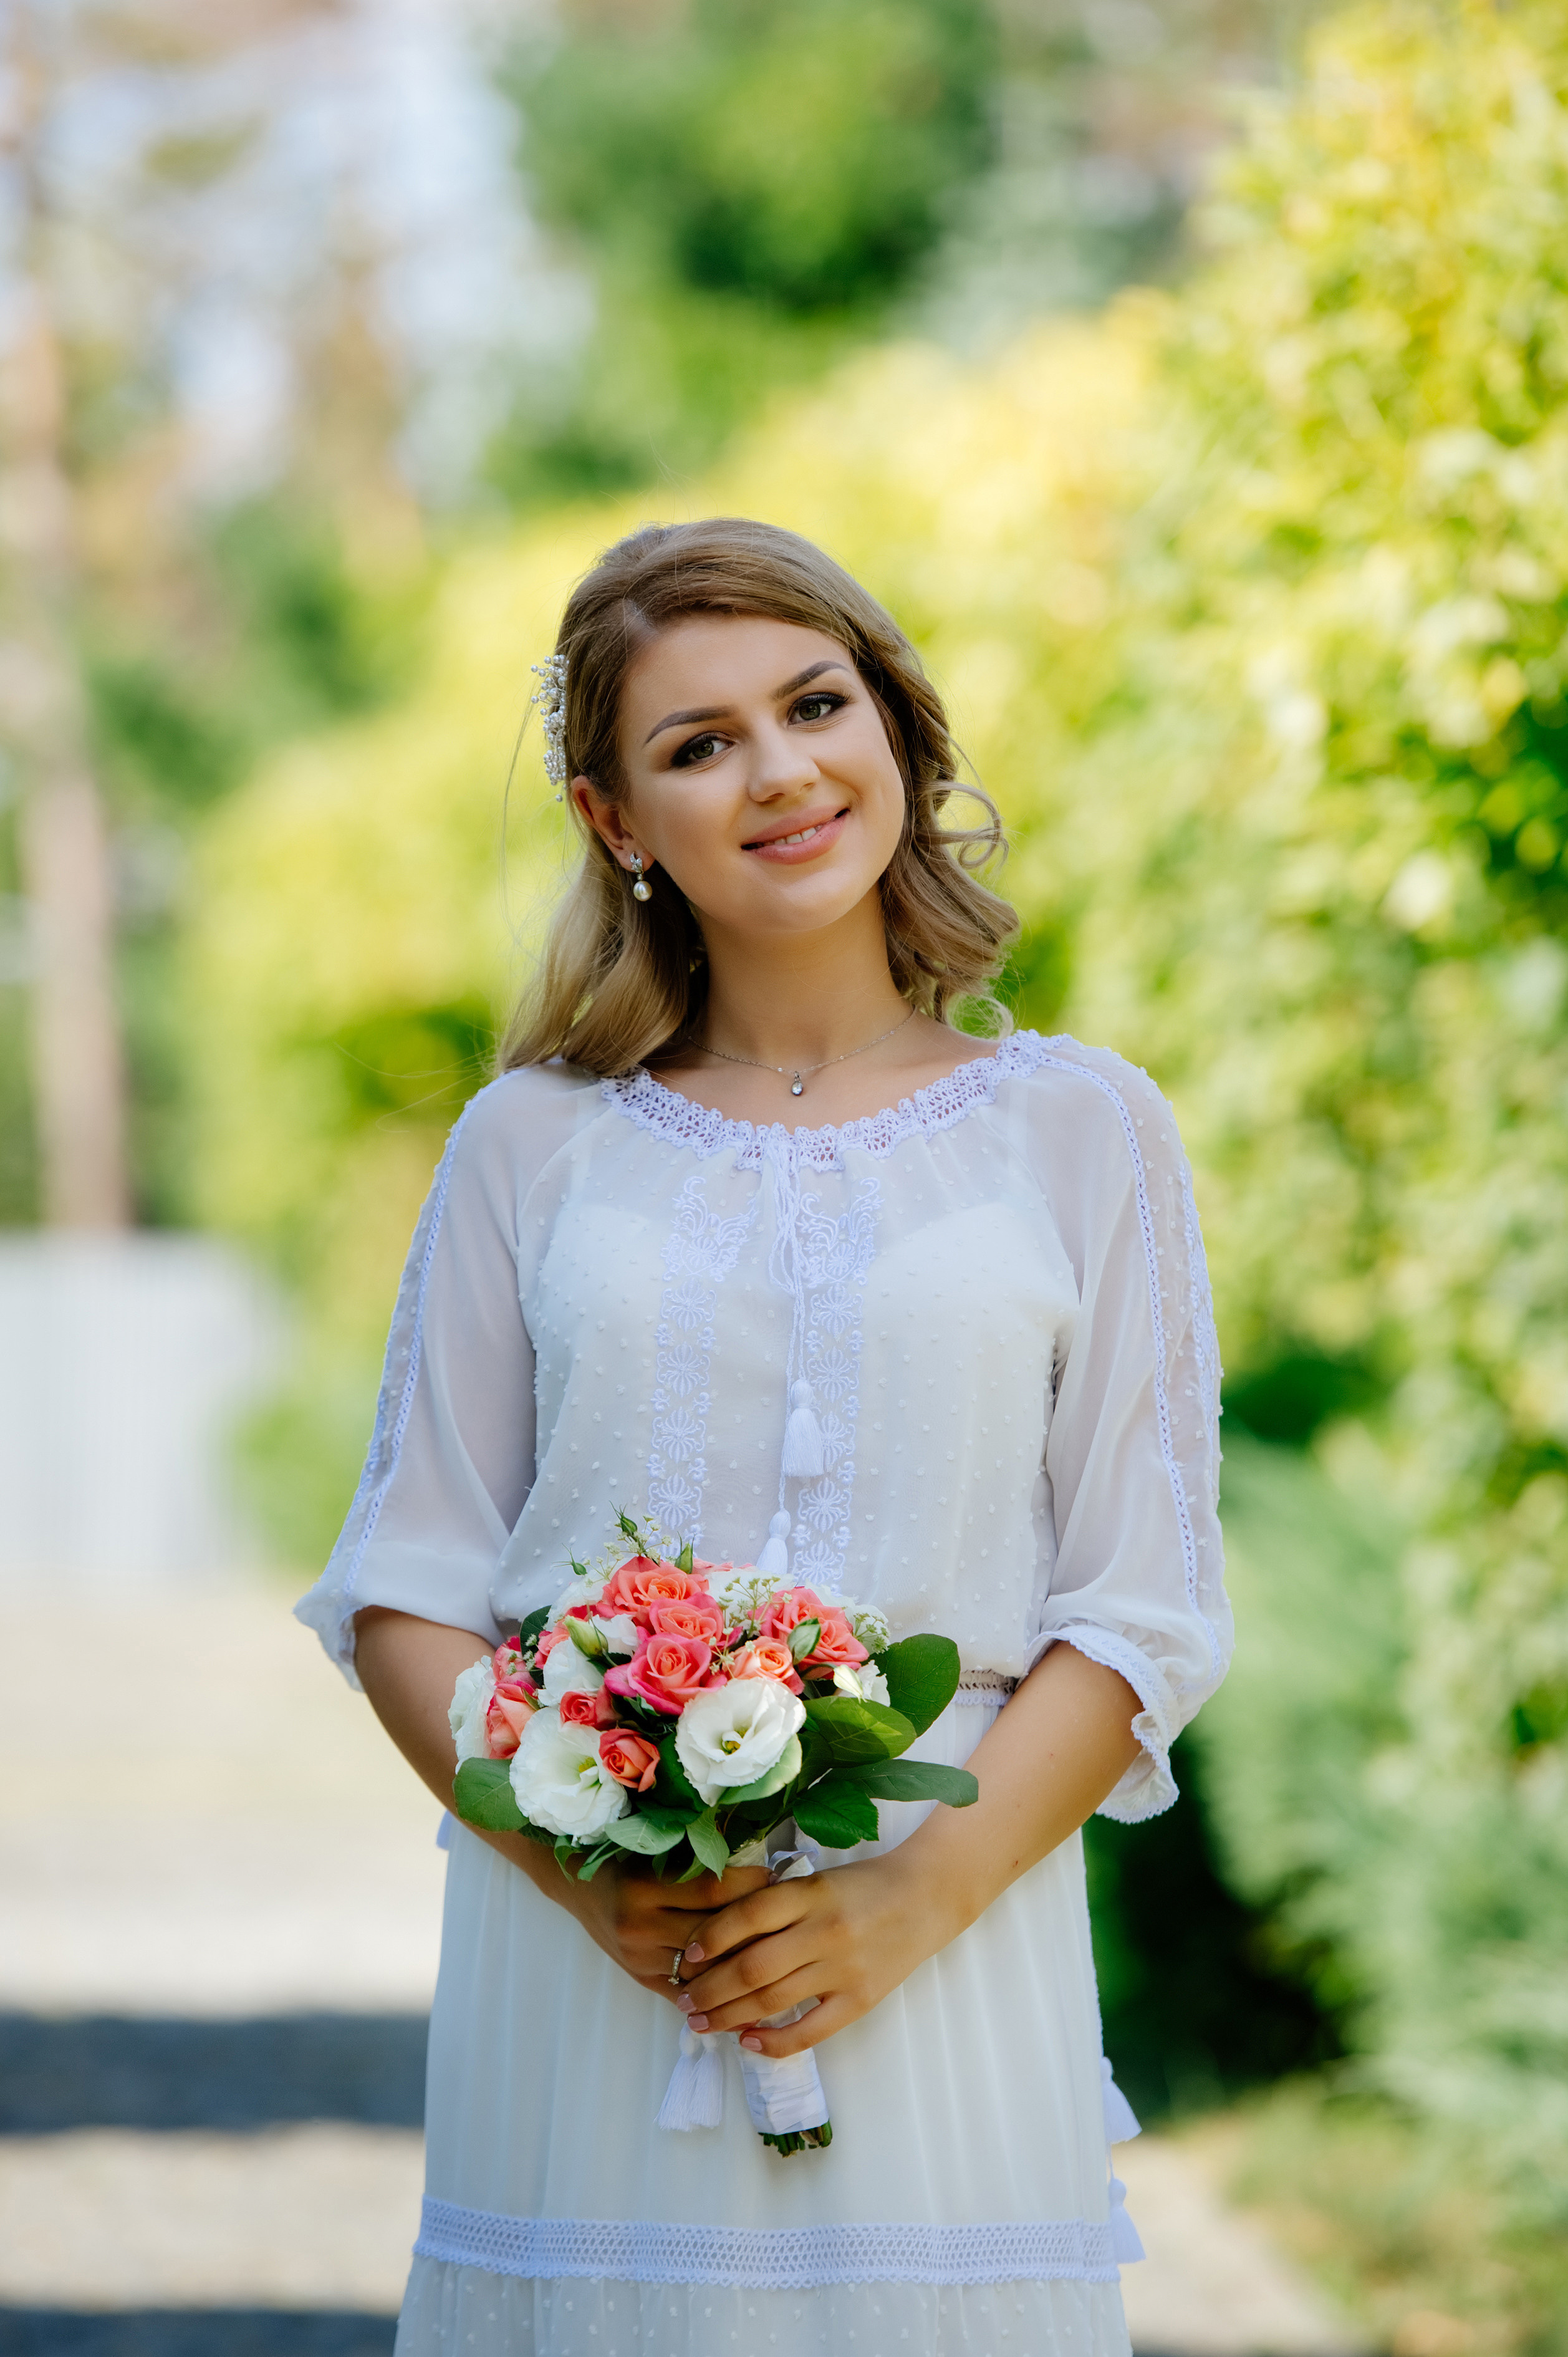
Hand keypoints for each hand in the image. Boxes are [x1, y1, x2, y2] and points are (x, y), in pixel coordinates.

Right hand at [534, 1851, 771, 2003]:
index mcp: (645, 1888)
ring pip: (705, 1969)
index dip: (751, 1883)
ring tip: (780, 1954)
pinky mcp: (642, 1980)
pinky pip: (689, 1995)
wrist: (578, 1887)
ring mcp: (640, 1959)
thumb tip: (759, 1870)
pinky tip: (752, 1994)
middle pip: (714, 1933)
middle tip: (790, 1919)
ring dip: (743, 1963)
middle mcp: (640, 1927)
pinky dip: (721, 1997)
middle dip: (756, 1926)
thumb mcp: (655, 1853)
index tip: (779, 1877)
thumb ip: (700, 1863)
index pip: (713, 1889)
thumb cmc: (625, 1861)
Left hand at [674, 1852, 946, 2056]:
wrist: (927, 1897)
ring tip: (701, 2022)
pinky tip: (749, 2043)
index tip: (688, 1955)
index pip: (747, 1915)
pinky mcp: (861, 2000)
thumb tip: (719, 1937)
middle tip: (684, 1999)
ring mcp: (843, 1968)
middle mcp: (824, 1930)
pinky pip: (810, 2031)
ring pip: (772, 2000)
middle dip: (709, 1988)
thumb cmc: (864, 1885)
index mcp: (810, 1892)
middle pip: (751, 1966)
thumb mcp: (817, 1880)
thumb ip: (776, 1904)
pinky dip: (775, 2041)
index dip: (711, 1937)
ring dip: (729, 2016)